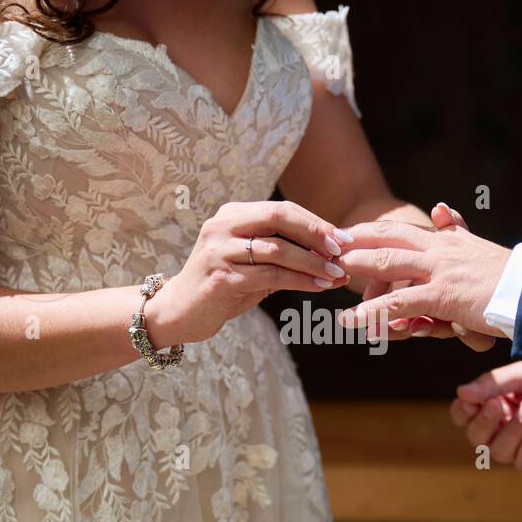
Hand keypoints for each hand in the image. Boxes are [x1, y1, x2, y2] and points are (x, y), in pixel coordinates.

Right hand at [150, 200, 349, 345]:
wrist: (180, 312)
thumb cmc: (223, 285)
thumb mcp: (251, 262)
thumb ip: (282, 252)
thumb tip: (330, 255)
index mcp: (232, 214)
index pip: (281, 209)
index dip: (314, 222)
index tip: (342, 238)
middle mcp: (222, 226)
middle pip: (278, 217)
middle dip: (315, 233)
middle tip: (341, 250)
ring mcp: (219, 250)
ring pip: (277, 249)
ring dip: (312, 262)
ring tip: (337, 274)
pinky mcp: (221, 277)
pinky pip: (270, 275)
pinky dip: (299, 281)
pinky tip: (318, 287)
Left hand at [335, 204, 511, 338]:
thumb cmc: (513, 277)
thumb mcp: (479, 248)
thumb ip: (457, 229)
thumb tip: (441, 207)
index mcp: (447, 242)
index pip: (401, 229)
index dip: (371, 230)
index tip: (345, 232)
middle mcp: (440, 251)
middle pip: (389, 238)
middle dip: (356, 240)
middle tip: (326, 244)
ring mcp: (441, 271)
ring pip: (389, 264)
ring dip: (358, 267)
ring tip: (332, 272)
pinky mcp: (444, 295)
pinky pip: (401, 302)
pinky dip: (374, 312)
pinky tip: (353, 320)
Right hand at [450, 361, 521, 472]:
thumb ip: (491, 384)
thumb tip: (461, 392)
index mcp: (494, 403)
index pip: (463, 416)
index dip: (463, 411)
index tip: (472, 399)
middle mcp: (503, 426)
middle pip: (476, 439)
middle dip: (485, 422)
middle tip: (499, 404)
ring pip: (498, 453)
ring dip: (512, 430)